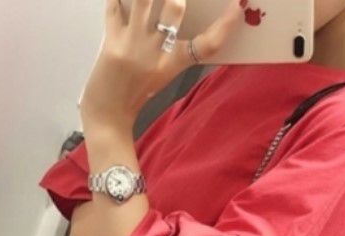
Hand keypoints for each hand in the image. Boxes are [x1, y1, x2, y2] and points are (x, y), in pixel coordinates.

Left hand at [80, 0, 240, 131]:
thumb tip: (174, 11)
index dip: (225, 26)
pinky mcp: (111, 42)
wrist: (108, 115)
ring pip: (143, 0)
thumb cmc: (135, 94)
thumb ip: (169, 50)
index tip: (237, 8)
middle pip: (175, 10)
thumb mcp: (161, 74)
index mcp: (172, 65)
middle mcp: (155, 53)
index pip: (207, 46)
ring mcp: (132, 45)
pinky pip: (114, 7)